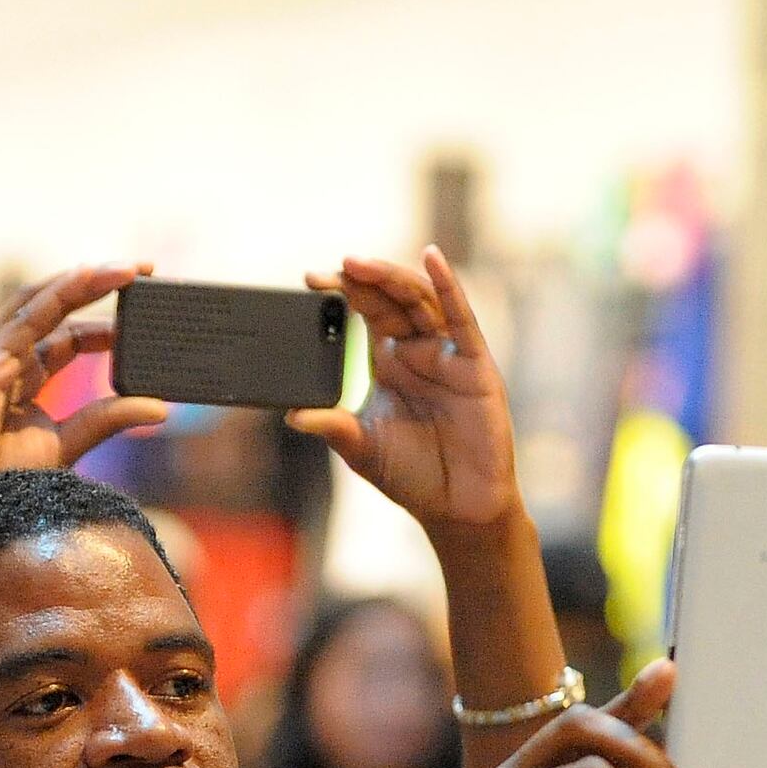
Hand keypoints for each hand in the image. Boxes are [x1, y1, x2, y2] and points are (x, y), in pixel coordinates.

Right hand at [0, 266, 169, 522]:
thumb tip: (160, 407)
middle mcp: (6, 360)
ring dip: (85, 279)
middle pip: (56, 309)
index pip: (68, 337)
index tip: (145, 316)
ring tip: (128, 269)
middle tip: (145, 271)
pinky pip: (26, 315)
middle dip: (98, 286)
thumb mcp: (66, 444)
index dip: (105, 324)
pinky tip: (92, 276)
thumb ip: (107, 420)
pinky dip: (61, 291)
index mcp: (24, 379)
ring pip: (40, 301)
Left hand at [291, 247, 521, 537]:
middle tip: (333, 267)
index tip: (309, 281)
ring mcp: (447, 354)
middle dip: (361, 280)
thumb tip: (292, 414)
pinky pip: (461, 318)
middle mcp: (418, 350)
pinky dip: (448, 285)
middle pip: (389, 299)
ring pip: (420, 300)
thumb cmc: (414, 476)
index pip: (363, 314)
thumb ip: (331, 426)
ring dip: (391, 278)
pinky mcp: (475, 364)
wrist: (457, 509)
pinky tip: (431, 258)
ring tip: (360, 263)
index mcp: (389, 362)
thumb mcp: (361, 447)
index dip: (341, 293)